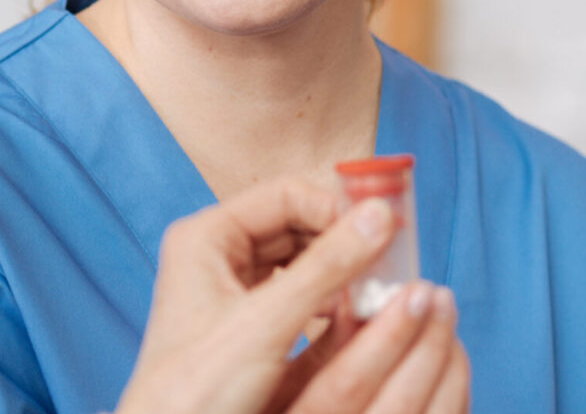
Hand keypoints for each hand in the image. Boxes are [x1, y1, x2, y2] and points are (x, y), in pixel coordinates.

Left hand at [114, 176, 470, 413]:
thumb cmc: (196, 391)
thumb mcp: (267, 324)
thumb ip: (326, 269)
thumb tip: (382, 217)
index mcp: (205, 237)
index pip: (287, 194)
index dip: (338, 210)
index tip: (386, 235)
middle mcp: (215, 255)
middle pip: (297, 226)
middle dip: (343, 245)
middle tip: (388, 267)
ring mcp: (228, 289)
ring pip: (301, 263)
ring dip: (339, 276)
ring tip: (373, 296)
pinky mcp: (244, 325)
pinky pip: (297, 297)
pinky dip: (328, 304)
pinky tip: (351, 322)